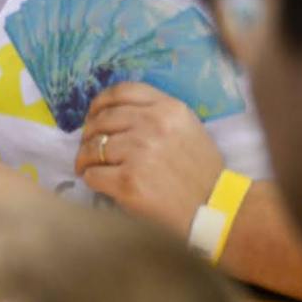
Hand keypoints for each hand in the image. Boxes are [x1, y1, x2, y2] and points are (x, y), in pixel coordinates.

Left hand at [75, 82, 223, 232]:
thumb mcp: (187, 129)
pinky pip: (93, 174)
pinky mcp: (128, 181)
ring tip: (88, 167)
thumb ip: (156, 115)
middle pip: (102, 119)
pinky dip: (91, 179)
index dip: (100, 103)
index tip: (94, 115)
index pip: (122, 91)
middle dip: (88, 134)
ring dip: (85, 159)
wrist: (216, 210)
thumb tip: (111, 113)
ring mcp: (139, 152)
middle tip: (88, 148)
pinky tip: (98, 183)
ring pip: (92, 147)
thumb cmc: (201, 172)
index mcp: (169, 108)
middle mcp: (153, 125)